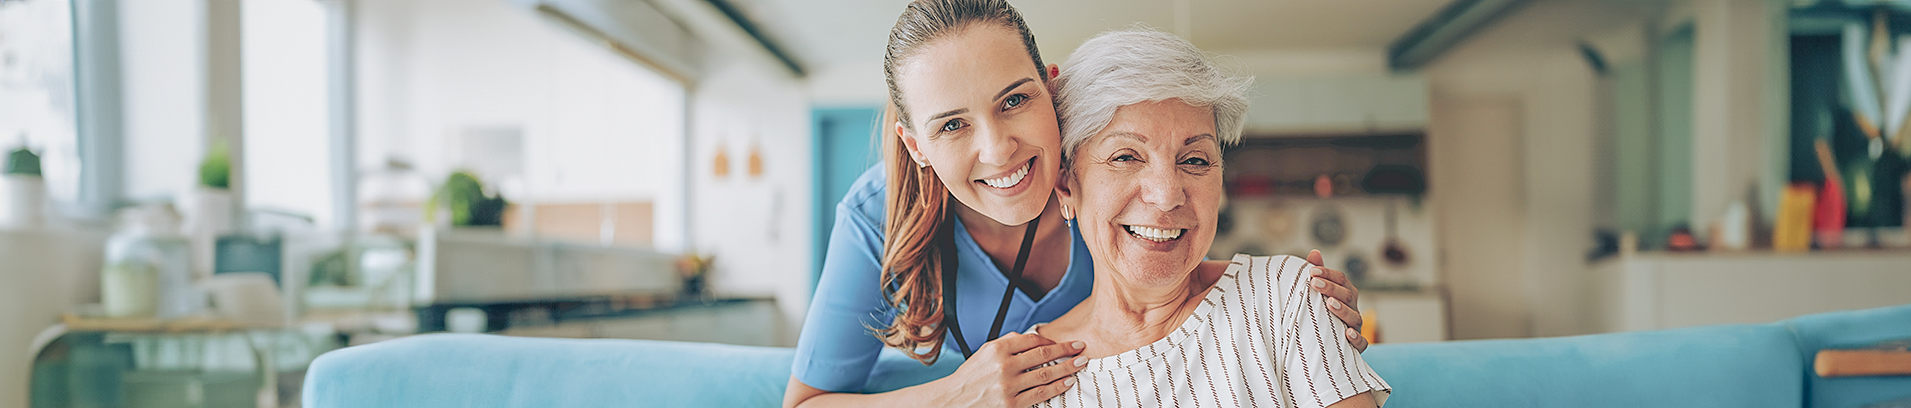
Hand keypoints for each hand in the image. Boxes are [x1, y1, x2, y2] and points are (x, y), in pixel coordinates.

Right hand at [935, 332, 1086, 406]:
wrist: (954, 400)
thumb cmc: (971, 376)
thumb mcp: (984, 352)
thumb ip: (1008, 342)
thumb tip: (1034, 338)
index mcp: (997, 349)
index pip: (1032, 340)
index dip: (1051, 340)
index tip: (1064, 342)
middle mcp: (1004, 366)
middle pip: (1043, 355)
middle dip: (1066, 350)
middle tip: (1081, 348)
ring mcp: (1008, 386)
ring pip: (1046, 374)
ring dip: (1067, 368)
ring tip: (1080, 363)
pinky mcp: (1012, 404)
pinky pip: (1040, 394)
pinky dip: (1057, 387)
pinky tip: (1067, 382)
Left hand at [1307, 249, 1366, 352]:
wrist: (1326, 342)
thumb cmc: (1322, 312)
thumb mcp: (1319, 292)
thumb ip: (1318, 273)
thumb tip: (1314, 252)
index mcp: (1345, 293)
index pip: (1341, 279)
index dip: (1327, 274)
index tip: (1311, 272)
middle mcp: (1352, 307)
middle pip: (1347, 295)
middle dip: (1331, 288)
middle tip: (1314, 283)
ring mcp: (1355, 326)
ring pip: (1354, 317)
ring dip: (1342, 310)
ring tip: (1329, 304)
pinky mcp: (1357, 345)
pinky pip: (1361, 343)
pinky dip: (1356, 339)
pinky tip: (1347, 334)